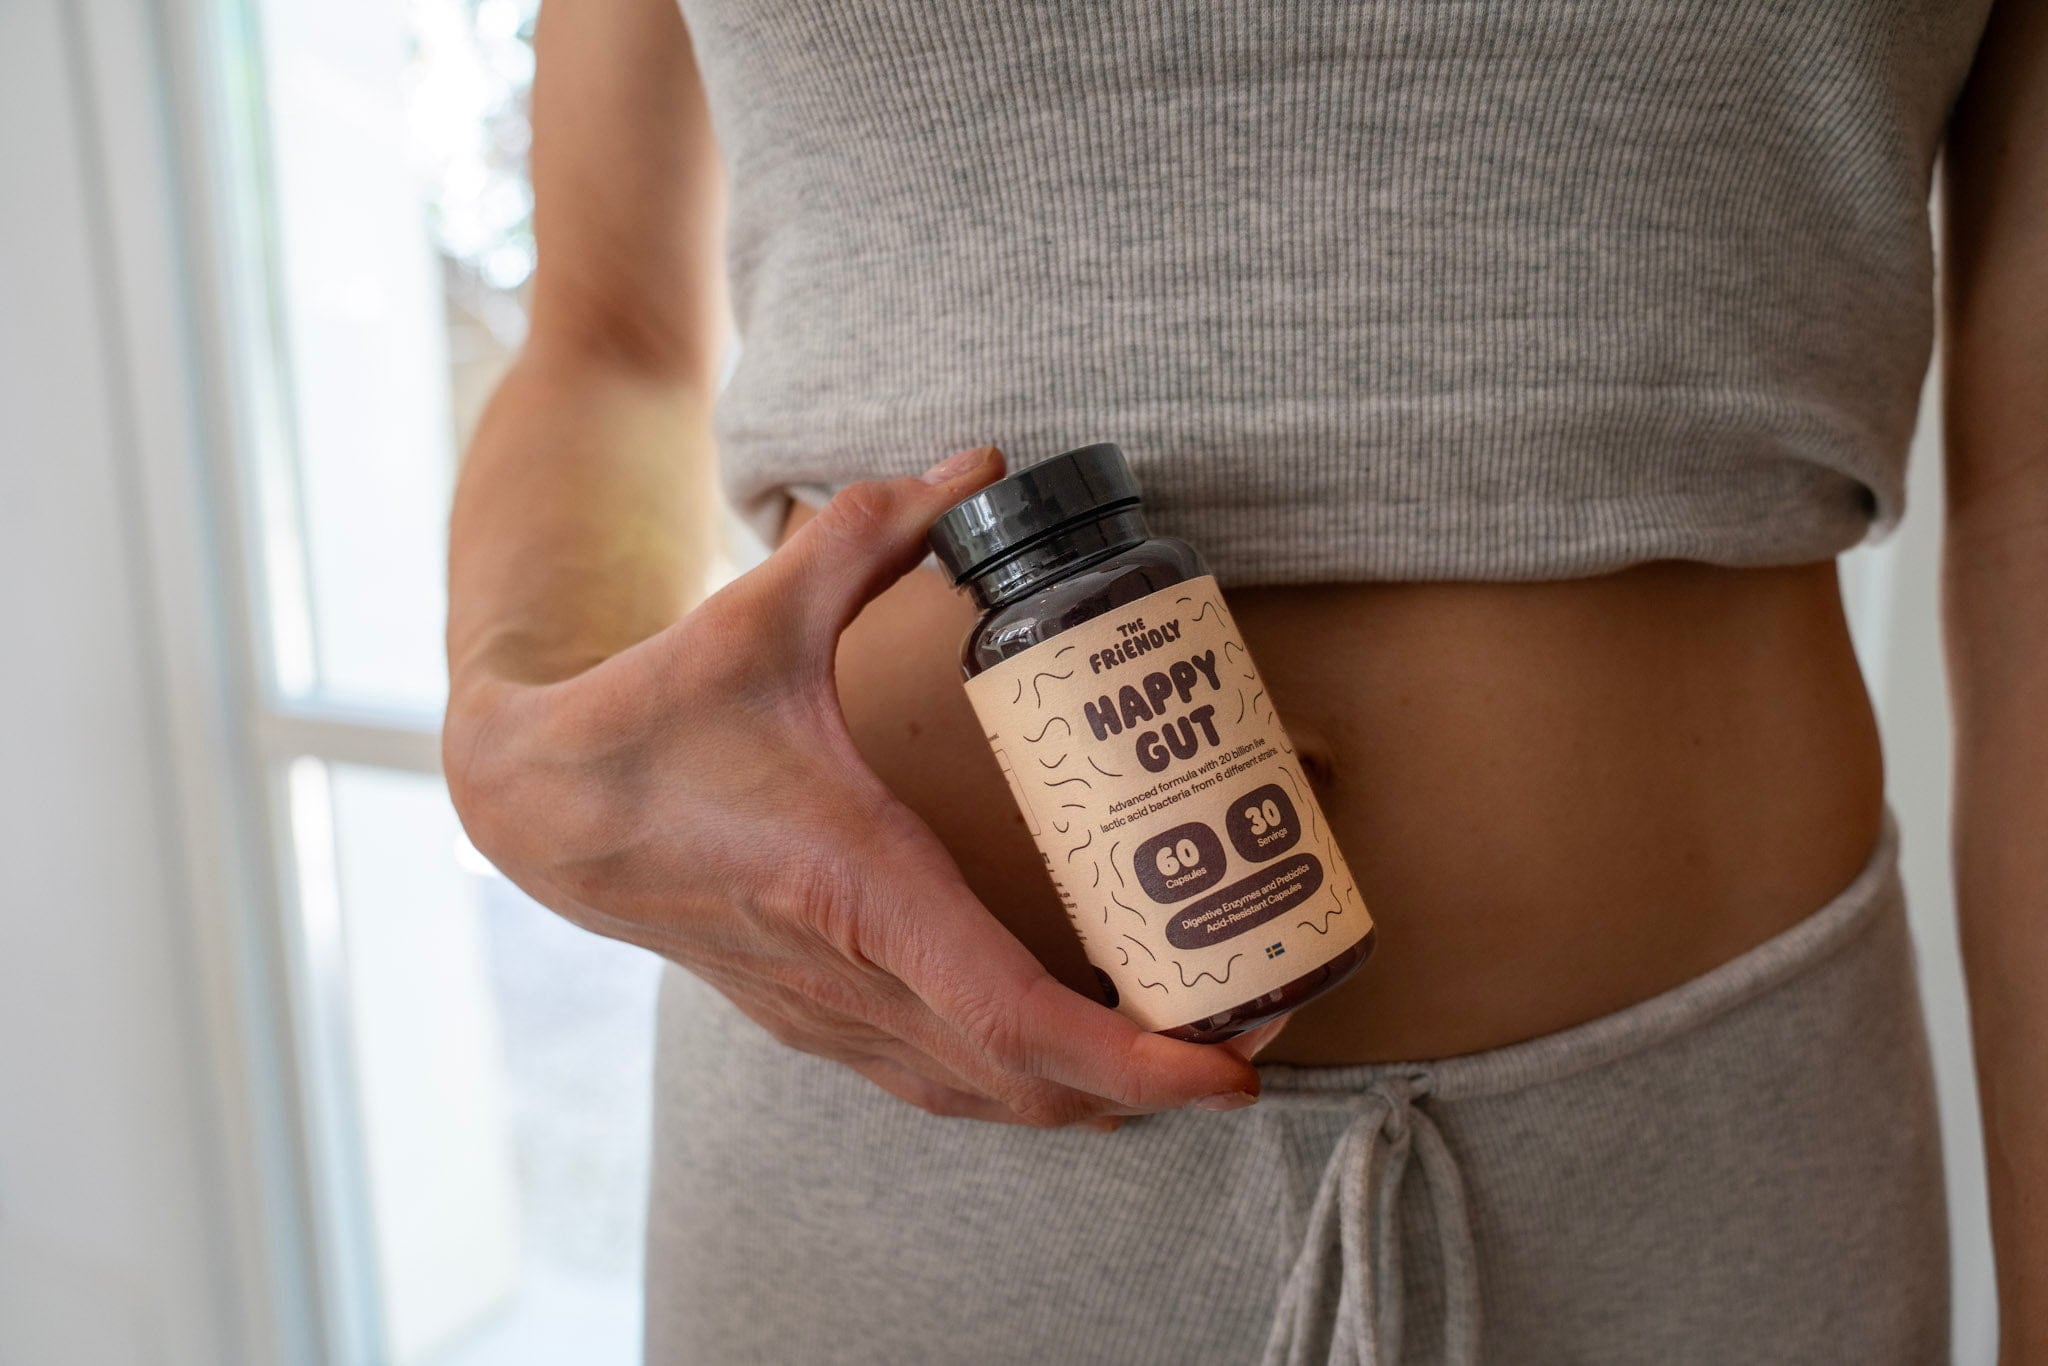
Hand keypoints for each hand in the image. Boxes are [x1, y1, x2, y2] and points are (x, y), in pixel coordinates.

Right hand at [445, 445, 1267, 1128]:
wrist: (541, 810)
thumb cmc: (653, 718)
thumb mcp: (764, 609)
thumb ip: (876, 528)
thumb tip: (984, 463)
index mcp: (856, 886)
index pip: (1014, 1017)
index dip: (1133, 1059)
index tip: (1228, 1067)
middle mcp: (851, 975)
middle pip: (1027, 1085)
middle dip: (1153, 1083)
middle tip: (1252, 1034)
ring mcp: (828, 1015)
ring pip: (983, 1101)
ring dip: (1092, 1097)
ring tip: (1188, 1051)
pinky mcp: (815, 1019)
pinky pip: (938, 1082)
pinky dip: (1024, 1085)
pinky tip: (1077, 1054)